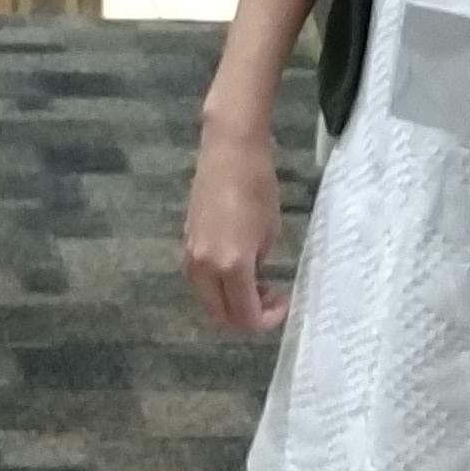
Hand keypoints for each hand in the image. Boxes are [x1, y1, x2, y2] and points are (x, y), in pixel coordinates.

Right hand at [184, 116, 288, 333]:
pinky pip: (201, 280)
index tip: (283, 304)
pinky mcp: (185, 242)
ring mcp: (190, 256)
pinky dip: (219, 286)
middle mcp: (204, 267)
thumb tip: (253, 281)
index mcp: (231, 266)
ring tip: (256, 283)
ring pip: (208, 299)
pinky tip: (237, 267)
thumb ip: (258, 266)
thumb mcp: (270, 233)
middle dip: (247, 317)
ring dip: (231, 302)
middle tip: (270, 299)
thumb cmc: (258, 187)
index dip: (268, 320)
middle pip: (221, 316)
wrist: (229, 150)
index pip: (245, 316)